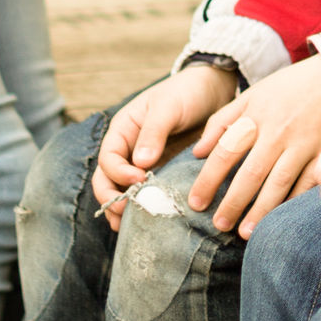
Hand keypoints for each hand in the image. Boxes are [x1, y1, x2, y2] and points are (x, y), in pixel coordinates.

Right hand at [94, 64, 237, 224]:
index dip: (118, 173)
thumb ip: (153, 133)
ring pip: (124, 191)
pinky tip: (153, 222)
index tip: (139, 179)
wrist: (213, 91)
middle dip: (113, 198)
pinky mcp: (163, 173)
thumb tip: (139, 163)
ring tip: (133, 228)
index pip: (108, 159)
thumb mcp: (168, 107)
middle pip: (107, 180)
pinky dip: (146, 207)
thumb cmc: (186, 92)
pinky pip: (149, 193)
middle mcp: (128, 150)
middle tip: (128, 213)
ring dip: (124, 210)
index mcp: (123, 131)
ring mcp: (144, 164)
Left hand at [185, 56, 320, 237]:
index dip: (208, 179)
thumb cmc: (290, 86)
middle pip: (251, 173)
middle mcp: (279, 131)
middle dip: (233, 202)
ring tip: (246, 233)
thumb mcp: (253, 94)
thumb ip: (223, 121)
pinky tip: (282, 218)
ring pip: (280, 182)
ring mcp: (305, 143)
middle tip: (219, 225)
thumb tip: (197, 152)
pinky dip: (295, 201)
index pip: (225, 151)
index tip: (196, 203)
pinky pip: (309, 182)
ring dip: (262, 210)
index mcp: (257, 116)